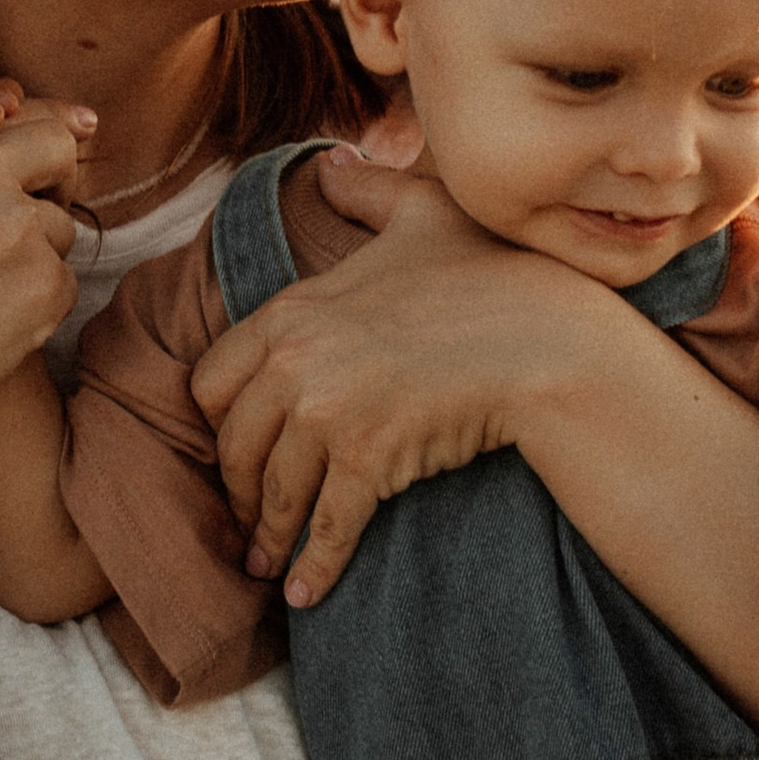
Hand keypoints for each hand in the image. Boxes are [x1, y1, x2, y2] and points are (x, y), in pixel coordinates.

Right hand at [0, 87, 92, 423]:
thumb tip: (49, 116)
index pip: (20, 110)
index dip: (30, 138)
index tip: (28, 163)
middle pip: (58, 147)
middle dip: (51, 179)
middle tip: (12, 226)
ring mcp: (15, 226)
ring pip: (60, 223)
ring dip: (33, 252)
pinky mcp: (44, 280)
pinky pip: (62, 277)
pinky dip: (36, 299)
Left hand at [188, 154, 593, 603]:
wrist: (545, 335)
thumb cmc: (488, 271)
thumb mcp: (422, 212)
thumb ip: (368, 191)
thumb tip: (333, 164)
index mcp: (291, 311)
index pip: (213, 381)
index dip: (219, 423)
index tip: (231, 448)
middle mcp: (296, 364)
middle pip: (235, 445)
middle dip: (237, 487)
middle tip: (245, 517)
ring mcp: (330, 415)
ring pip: (276, 492)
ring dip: (269, 537)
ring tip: (267, 564)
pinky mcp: (370, 461)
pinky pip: (326, 526)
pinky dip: (312, 567)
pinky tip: (304, 595)